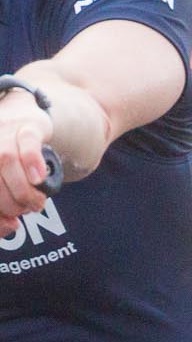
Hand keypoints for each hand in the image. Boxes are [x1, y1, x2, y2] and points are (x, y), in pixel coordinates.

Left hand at [0, 90, 55, 234]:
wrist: (23, 115)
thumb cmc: (10, 155)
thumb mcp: (1, 179)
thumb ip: (2, 204)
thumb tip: (11, 226)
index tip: (10, 224)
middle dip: (11, 203)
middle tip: (27, 211)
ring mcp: (2, 132)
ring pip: (6, 162)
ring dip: (24, 190)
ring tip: (36, 203)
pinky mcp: (27, 126)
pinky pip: (27, 144)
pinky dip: (32, 163)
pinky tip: (39, 178)